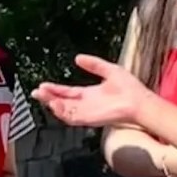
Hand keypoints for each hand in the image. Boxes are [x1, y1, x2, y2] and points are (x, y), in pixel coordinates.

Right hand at [32, 54, 152, 127]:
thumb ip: (93, 64)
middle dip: (48, 97)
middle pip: (61, 102)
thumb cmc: (130, 88)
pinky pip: (71, 118)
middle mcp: (86, 105)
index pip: (66, 92)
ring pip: (63, 111)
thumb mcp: (109, 69)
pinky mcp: (90, 119)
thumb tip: (78, 57)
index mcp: (89, 94)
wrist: (140, 101)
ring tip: (42, 95)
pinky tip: (54, 103)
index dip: (54, 89)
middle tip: (36, 91)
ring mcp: (87, 113)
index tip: (42, 85)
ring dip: (51, 103)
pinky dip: (61, 111)